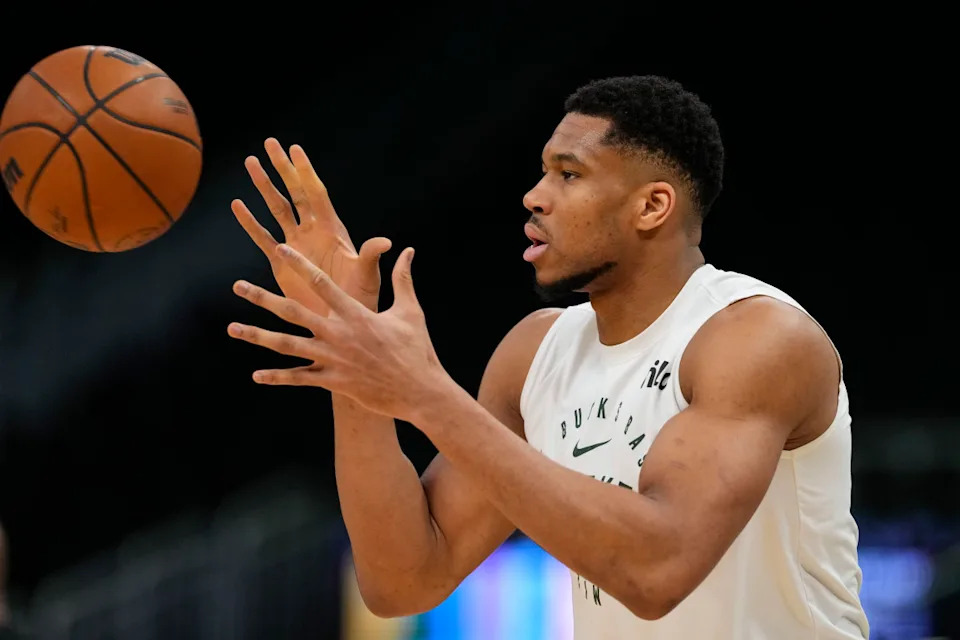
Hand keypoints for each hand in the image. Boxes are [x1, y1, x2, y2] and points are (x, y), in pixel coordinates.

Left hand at [227, 244, 453, 423]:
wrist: (419, 391)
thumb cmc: (416, 350)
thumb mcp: (411, 310)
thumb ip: (403, 278)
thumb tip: (408, 250)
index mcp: (355, 314)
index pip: (321, 283)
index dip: (299, 265)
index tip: (280, 249)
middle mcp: (338, 334)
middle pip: (292, 312)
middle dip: (263, 298)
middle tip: (238, 286)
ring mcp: (333, 359)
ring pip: (287, 345)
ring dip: (258, 336)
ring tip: (233, 328)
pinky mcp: (333, 381)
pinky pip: (300, 378)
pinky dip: (277, 377)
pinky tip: (256, 375)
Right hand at [232, 138, 391, 313]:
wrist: (342, 323)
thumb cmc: (360, 298)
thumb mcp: (366, 276)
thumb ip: (369, 256)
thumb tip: (386, 241)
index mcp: (332, 230)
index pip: (316, 194)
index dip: (306, 172)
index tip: (295, 149)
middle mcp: (313, 232)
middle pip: (295, 192)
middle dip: (283, 168)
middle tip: (270, 143)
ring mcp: (296, 245)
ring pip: (277, 209)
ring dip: (264, 187)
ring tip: (251, 163)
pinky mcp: (281, 262)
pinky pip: (263, 237)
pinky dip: (250, 222)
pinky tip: (238, 205)